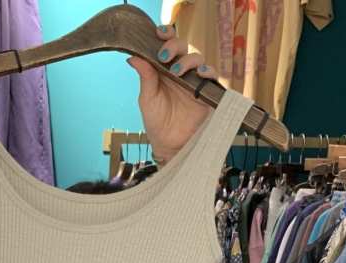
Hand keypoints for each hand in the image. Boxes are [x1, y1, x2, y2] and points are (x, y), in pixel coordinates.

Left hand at [127, 25, 218, 164]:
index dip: (165, 35)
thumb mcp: (147, 98)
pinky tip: (199, 75)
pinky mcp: (206, 91)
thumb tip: (133, 56)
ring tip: (177, 72)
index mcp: (164, 69)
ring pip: (197, 59)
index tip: (158, 34)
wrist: (169, 145)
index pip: (167, 45)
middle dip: (175, 46)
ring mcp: (194, 80)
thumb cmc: (157, 122)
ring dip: (188, 60)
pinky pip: (212, 76)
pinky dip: (207, 72)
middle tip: (165, 55)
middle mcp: (181, 71)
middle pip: (183, 47)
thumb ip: (145, 77)